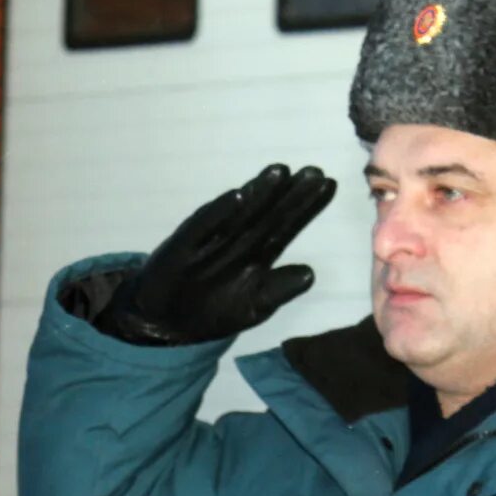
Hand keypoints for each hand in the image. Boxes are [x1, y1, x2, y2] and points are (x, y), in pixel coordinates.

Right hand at [97, 164, 336, 345]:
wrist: (165, 324)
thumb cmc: (212, 310)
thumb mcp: (253, 307)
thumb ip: (279, 291)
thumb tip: (310, 274)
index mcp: (257, 253)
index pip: (286, 225)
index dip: (307, 206)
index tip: (330, 185)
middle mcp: (237, 239)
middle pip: (268, 213)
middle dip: (290, 193)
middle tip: (315, 171)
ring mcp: (210, 239)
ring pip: (239, 213)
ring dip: (259, 192)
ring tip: (281, 172)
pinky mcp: (184, 245)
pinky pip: (203, 226)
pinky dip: (219, 212)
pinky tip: (237, 196)